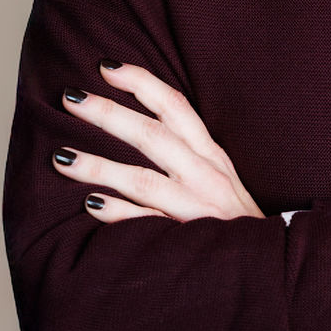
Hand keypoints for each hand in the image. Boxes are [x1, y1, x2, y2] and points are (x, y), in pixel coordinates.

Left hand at [51, 61, 265, 222]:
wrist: (270, 264)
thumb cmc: (236, 220)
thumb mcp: (220, 176)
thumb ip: (188, 153)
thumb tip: (140, 126)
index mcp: (210, 155)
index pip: (175, 107)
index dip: (141, 83)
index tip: (106, 66)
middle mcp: (205, 175)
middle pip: (152, 135)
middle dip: (108, 114)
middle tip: (69, 98)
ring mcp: (197, 208)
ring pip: (143, 180)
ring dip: (99, 167)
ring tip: (60, 158)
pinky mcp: (189, 240)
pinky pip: (148, 224)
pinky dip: (119, 214)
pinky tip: (90, 206)